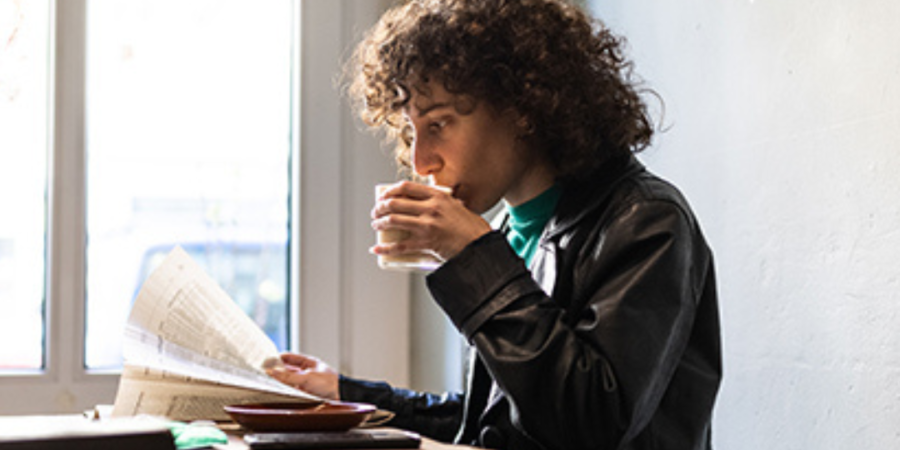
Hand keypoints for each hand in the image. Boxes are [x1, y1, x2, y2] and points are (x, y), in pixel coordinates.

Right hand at [267, 352, 339, 400]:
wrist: (343, 397)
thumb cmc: (330, 383)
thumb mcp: (307, 377)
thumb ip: (289, 376)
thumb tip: (273, 372)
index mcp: (308, 362)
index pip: (289, 357)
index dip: (277, 358)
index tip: (266, 361)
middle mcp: (306, 371)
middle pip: (287, 370)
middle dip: (277, 371)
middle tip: (264, 374)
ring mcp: (306, 382)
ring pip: (289, 381)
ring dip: (281, 382)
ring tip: (269, 383)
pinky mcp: (307, 393)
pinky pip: (293, 391)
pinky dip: (286, 391)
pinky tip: (280, 393)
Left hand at [371, 181, 491, 260]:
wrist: (480, 246)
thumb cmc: (472, 228)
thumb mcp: (457, 206)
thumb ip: (441, 203)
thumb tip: (423, 204)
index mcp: (438, 196)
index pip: (406, 187)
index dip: (390, 191)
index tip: (384, 196)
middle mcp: (431, 208)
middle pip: (395, 203)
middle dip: (380, 208)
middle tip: (377, 212)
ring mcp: (428, 226)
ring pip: (394, 221)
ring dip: (380, 223)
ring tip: (377, 225)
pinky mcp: (426, 243)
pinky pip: (400, 246)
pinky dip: (385, 248)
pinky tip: (377, 249)